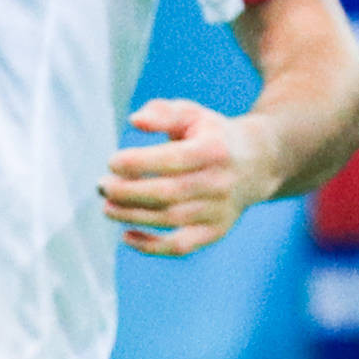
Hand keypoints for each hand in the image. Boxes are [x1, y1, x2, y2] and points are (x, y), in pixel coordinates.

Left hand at [101, 97, 275, 255]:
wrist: (256, 163)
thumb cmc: (210, 135)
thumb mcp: (192, 114)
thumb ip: (162, 113)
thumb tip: (135, 121)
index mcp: (214, 150)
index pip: (173, 160)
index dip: (138, 163)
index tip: (112, 162)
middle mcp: (219, 183)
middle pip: (168, 193)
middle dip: (127, 192)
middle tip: (101, 186)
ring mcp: (219, 210)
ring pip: (171, 219)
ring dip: (132, 215)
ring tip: (107, 205)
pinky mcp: (215, 231)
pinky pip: (181, 246)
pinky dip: (151, 246)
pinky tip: (126, 236)